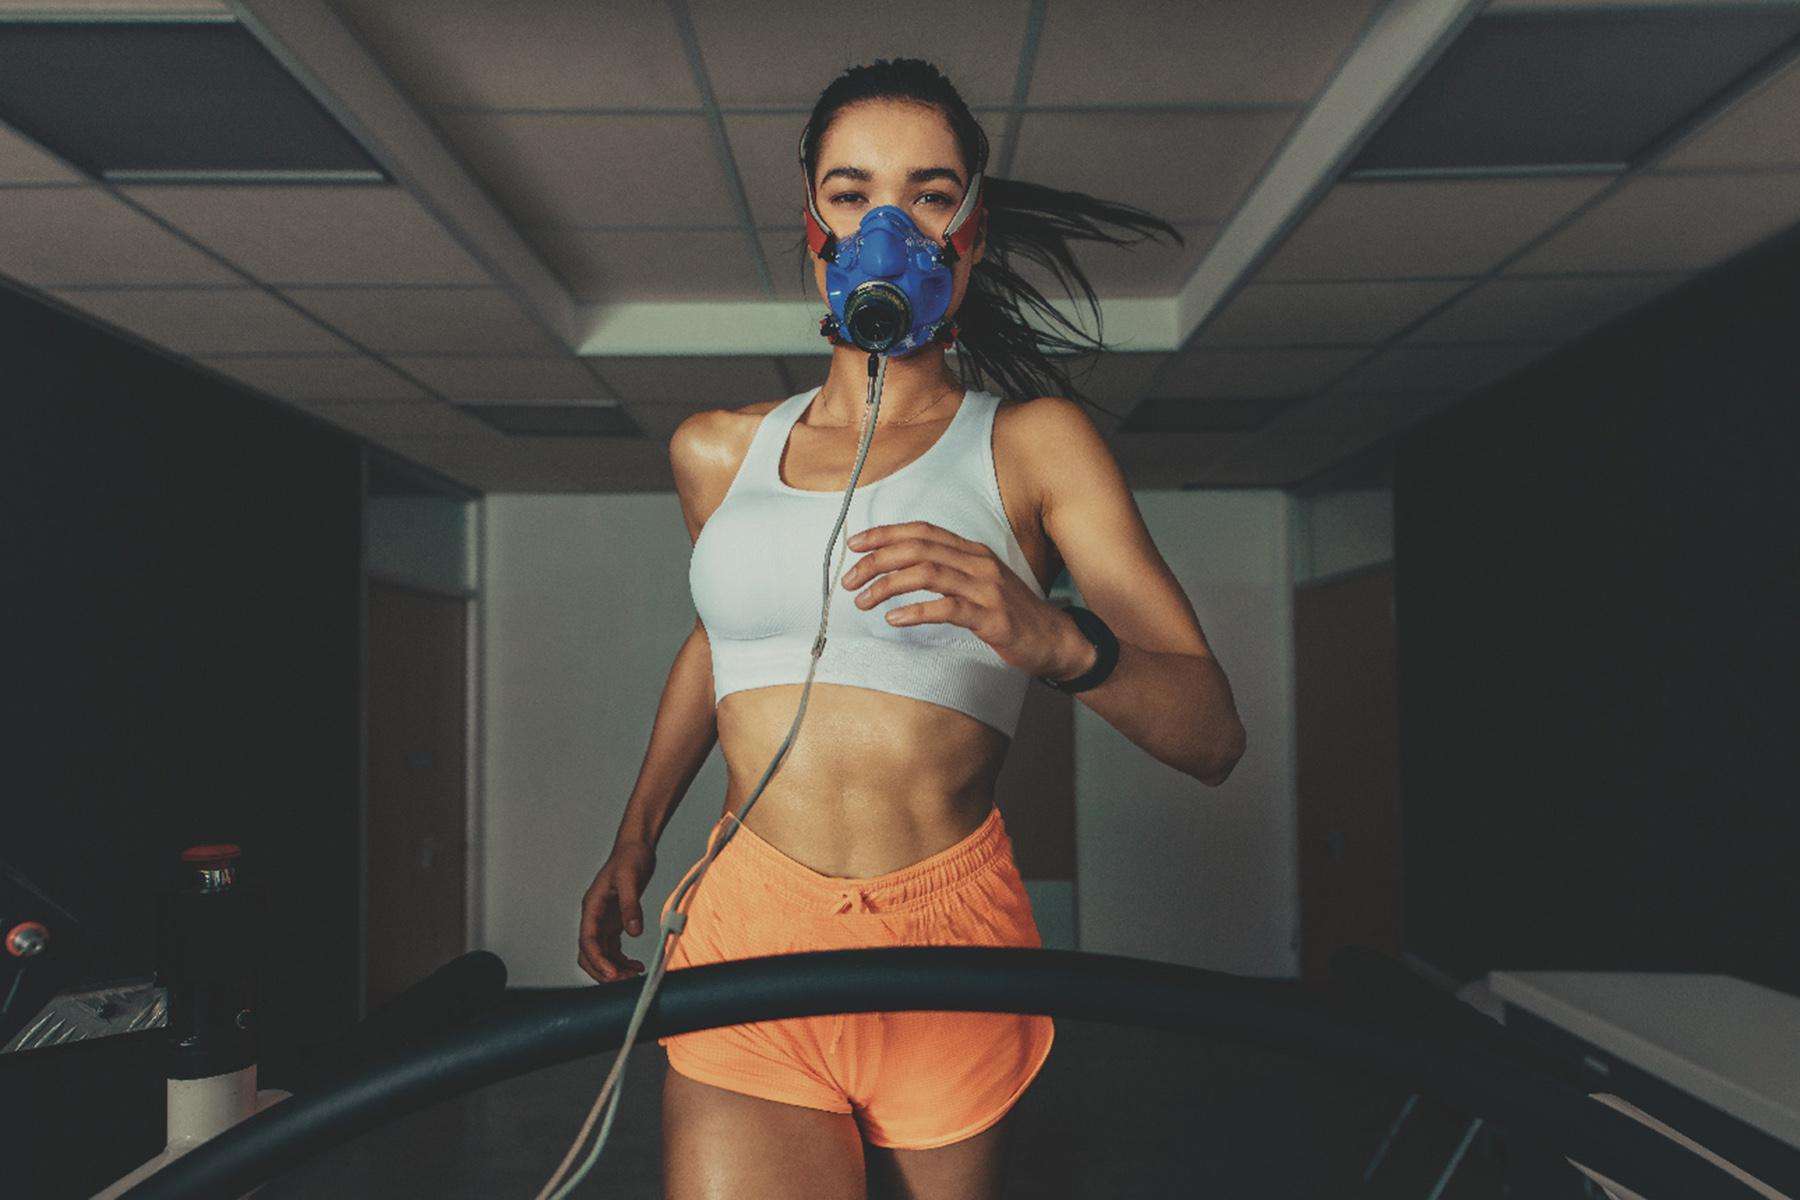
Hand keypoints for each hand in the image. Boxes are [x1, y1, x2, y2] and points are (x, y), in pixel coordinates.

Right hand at [579, 839, 655, 983]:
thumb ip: (631, 906)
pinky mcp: (615, 922)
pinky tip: (637, 966)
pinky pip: (613, 949)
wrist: (636, 848)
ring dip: (614, 969)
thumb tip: (634, 932)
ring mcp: (603, 921)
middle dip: (602, 970)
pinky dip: (622, 961)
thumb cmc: (630, 859)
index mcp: (592, 907)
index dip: (598, 960)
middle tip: (624, 982)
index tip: (613, 976)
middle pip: (588, 953)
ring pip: (601, 954)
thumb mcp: (631, 879)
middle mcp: (594, 917)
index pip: (588, 941)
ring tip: (634, 976)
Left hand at [842, 521, 1082, 678]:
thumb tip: (901, 568)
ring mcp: (986, 589)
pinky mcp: (992, 617)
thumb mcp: (979, 582)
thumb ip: (947, 570)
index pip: (922, 531)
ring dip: (888, 585)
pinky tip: (894, 619)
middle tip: (850, 580)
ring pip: (927, 573)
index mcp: (972, 551)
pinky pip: (947, 608)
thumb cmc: (1011, 614)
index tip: (855, 544)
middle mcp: (978, 563)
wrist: (1055, 639)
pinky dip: (916, 611)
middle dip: (877, 561)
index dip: (885, 534)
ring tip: (863, 601)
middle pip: (918, 549)